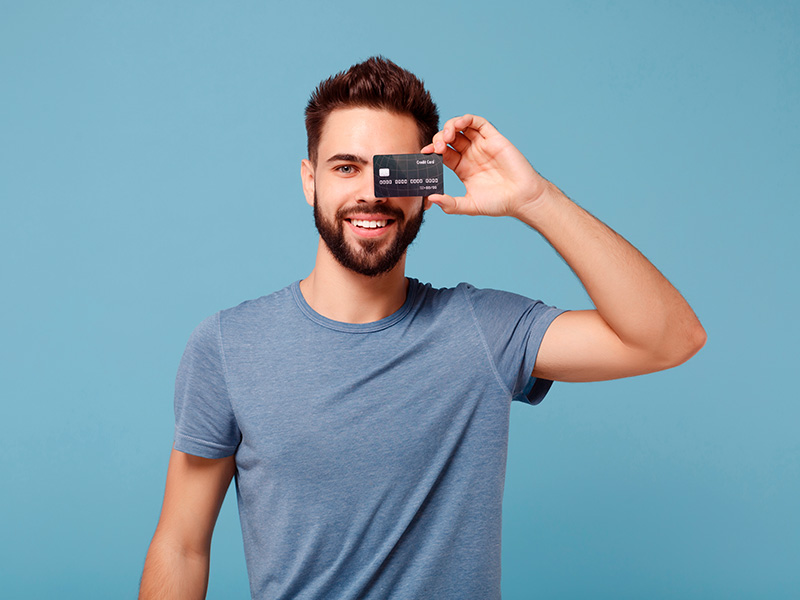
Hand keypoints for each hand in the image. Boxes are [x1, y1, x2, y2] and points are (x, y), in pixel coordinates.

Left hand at [421, 114, 549, 216]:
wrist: (522, 198)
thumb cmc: (498, 203)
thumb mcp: (469, 206)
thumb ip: (450, 204)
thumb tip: (430, 199)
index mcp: (462, 167)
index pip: (442, 153)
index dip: (432, 150)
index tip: (425, 154)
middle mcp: (471, 154)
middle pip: (449, 138)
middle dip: (439, 139)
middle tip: (437, 149)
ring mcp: (481, 145)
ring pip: (461, 127)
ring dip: (450, 127)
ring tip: (446, 137)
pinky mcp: (493, 138)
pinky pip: (477, 122)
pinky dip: (466, 119)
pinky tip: (458, 125)